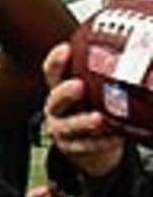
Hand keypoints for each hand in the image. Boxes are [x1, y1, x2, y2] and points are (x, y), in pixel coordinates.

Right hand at [41, 43, 124, 177]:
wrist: (89, 146)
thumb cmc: (95, 109)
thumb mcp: (95, 90)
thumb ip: (106, 74)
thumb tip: (143, 48)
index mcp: (60, 89)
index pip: (52, 73)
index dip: (56, 61)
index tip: (66, 49)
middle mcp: (56, 109)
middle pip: (55, 100)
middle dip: (65, 92)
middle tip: (79, 85)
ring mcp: (62, 130)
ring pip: (68, 126)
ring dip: (82, 122)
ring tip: (98, 119)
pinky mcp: (72, 149)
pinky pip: (86, 146)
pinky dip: (101, 142)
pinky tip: (117, 137)